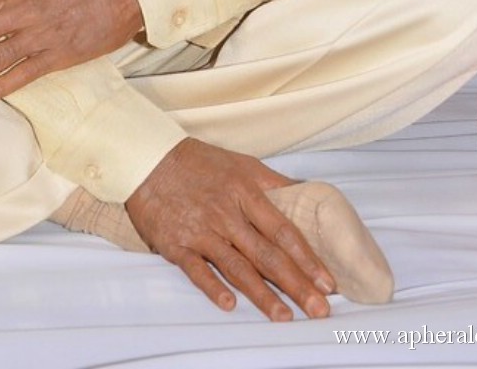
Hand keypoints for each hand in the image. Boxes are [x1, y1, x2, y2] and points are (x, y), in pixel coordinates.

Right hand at [125, 138, 333, 320]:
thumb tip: (307, 196)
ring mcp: (201, 231)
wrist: (149, 158)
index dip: (307, 258)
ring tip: (284, 317)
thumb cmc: (199, 163)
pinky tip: (229, 304)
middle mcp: (226, 214)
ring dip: (262, 294)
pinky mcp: (176, 244)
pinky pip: (197, 270)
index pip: (283, 230)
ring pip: (237, 267)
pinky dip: (212, 287)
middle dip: (296, 284)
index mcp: (245, 192)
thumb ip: (274, 184)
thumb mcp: (242, 164)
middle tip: (319, 309)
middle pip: (266, 254)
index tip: (327, 281)